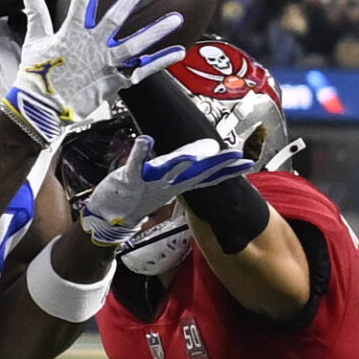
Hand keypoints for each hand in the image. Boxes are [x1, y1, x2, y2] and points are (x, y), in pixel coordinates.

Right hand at [0, 0, 186, 147]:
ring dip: (157, 30)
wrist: (41, 110)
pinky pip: (142, 71)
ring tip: (176, 18)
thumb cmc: (36, 76)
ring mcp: (106, 64)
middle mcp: (92, 46)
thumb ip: (36, 12)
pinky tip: (179, 51)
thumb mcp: (34, 40)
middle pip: (116, 16)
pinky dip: (161, 62)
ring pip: (136, 44)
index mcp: (71, 33)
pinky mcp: (115, 82)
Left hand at [73, 136, 257, 246]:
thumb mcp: (165, 184)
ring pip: (169, 168)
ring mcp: (148, 181)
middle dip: (214, 164)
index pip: (207, 175)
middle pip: (194, 172)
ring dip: (181, 160)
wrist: (111, 218)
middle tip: (234, 157)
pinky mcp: (129, 179)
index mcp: (177, 183)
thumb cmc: (138, 197)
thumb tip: (203, 156)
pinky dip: (139, 151)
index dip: (226, 170)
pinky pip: (136, 163)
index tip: (246, 163)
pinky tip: (144, 140)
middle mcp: (167, 183)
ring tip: (194, 153)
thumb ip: (184, 170)